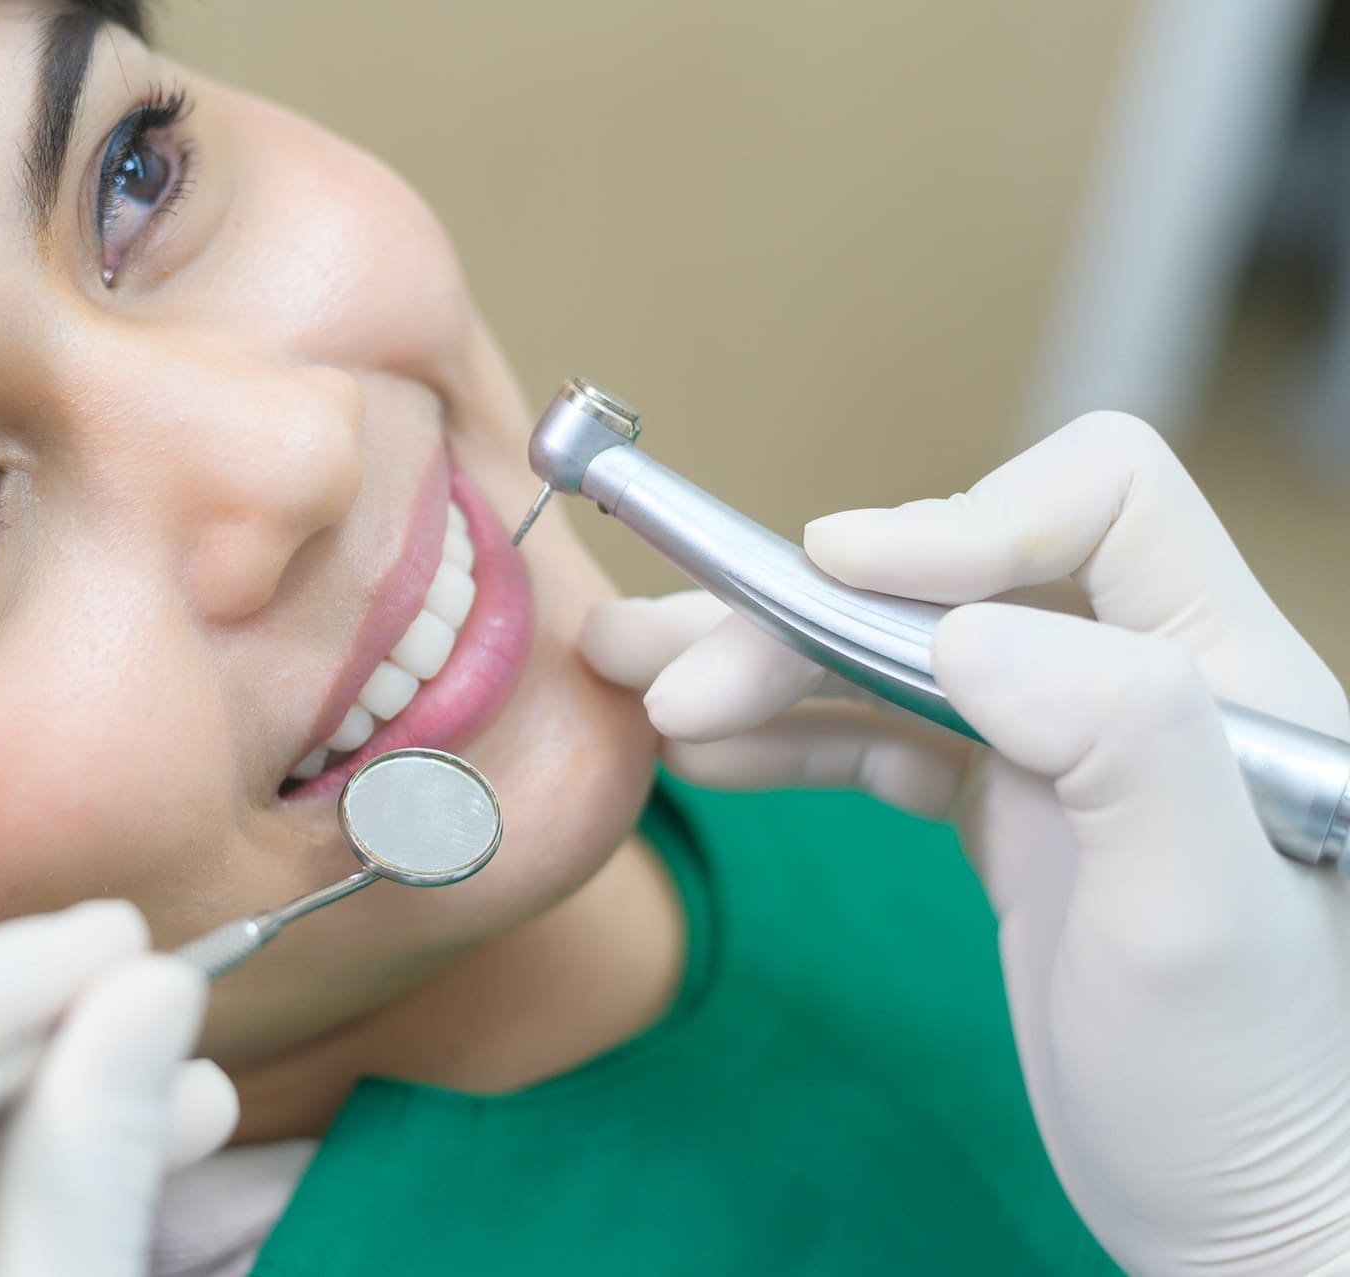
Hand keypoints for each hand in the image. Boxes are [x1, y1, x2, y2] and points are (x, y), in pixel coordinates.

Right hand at [581, 413, 1349, 1276]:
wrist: (1241, 1221)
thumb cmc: (1248, 1087)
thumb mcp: (1200, 919)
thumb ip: (1120, 738)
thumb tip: (964, 629)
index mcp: (1224, 674)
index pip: (1102, 503)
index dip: (962, 516)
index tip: (835, 572)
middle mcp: (1141, 686)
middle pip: (951, 580)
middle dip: (803, 608)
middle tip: (669, 667)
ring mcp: (1068, 750)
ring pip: (895, 654)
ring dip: (764, 661)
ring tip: (638, 676)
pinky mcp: (1012, 814)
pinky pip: (883, 740)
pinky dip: (791, 736)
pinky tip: (708, 755)